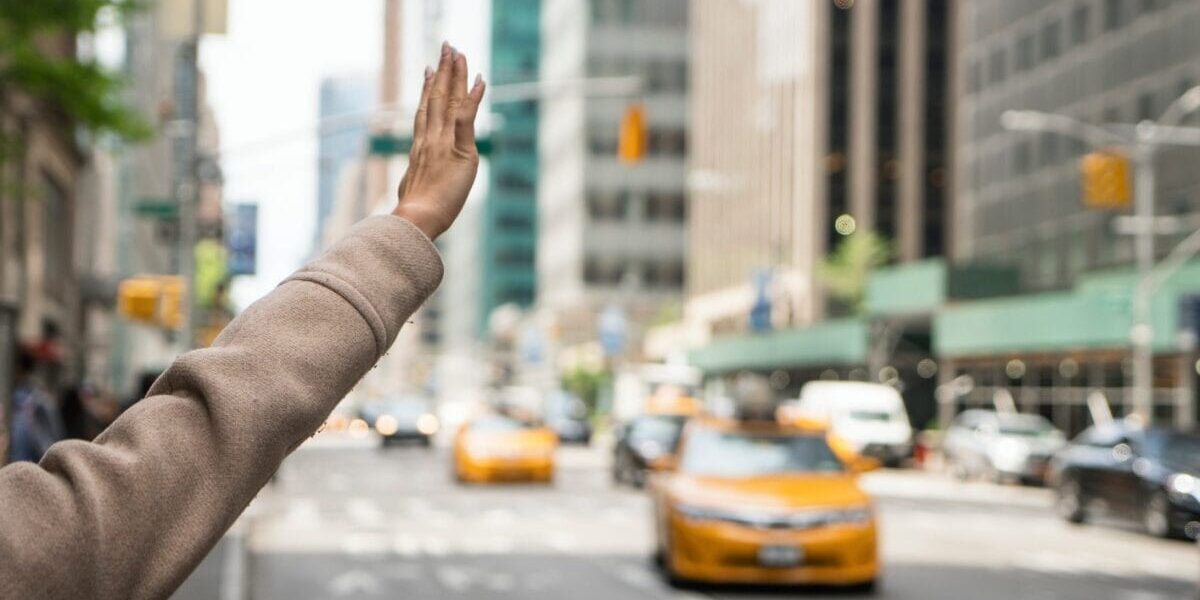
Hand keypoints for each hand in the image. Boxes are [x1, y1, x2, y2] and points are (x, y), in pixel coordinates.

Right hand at [393, 42, 485, 239]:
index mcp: (420, 148)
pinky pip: (466, 117)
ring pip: (448, 100)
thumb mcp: (412, 189)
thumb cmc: (415, 213)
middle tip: (446, 46)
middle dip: (441, 70)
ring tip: (458, 52)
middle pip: (435, 97)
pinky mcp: (458, 149)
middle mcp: (429, 139)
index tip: (428, 70)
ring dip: (455, 74)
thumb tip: (412, 186)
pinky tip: (480, 79)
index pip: (424, 112)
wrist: (417, 218)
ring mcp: (442, 141)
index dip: (427, 89)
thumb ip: (416, 178)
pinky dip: (473, 97)